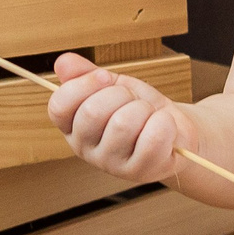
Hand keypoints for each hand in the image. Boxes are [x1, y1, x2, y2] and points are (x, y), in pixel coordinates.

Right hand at [48, 51, 190, 182]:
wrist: (174, 129)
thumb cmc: (139, 107)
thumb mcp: (112, 85)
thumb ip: (85, 74)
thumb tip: (63, 62)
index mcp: (72, 126)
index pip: (59, 106)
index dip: (84, 84)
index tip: (105, 77)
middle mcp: (84, 149)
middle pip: (92, 112)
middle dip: (121, 94)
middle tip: (133, 100)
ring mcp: (110, 164)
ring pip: (123, 123)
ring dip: (144, 109)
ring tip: (149, 115)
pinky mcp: (138, 172)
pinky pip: (152, 139)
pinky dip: (164, 124)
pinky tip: (163, 128)